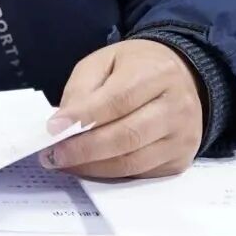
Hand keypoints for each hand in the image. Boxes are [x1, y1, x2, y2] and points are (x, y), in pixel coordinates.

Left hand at [41, 39, 202, 178]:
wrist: (181, 76)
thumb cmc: (136, 67)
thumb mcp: (104, 61)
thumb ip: (83, 89)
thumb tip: (63, 124)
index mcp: (157, 73)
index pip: (118, 100)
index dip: (84, 118)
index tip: (53, 129)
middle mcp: (176, 107)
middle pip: (127, 136)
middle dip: (85, 150)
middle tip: (53, 155)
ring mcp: (182, 137)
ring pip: (133, 162)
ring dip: (94, 167)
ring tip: (66, 163)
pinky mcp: (180, 160)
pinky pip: (141, 174)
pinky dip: (111, 174)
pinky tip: (91, 167)